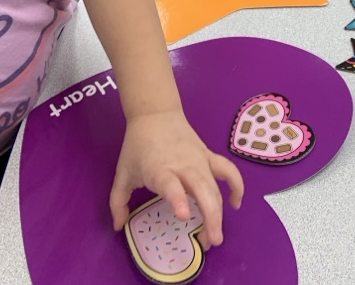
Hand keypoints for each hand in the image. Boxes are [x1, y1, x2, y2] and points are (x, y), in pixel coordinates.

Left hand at [110, 108, 243, 249]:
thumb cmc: (138, 146)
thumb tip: (118, 227)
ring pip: (215, 186)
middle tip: (210, 242)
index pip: (171, 184)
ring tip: (216, 236)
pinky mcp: (208, 155)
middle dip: (210, 216)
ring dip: (219, 211)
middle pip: (202, 189)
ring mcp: (199, 159)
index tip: (185, 216)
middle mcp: (183, 164)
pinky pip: (227, 170)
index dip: (178, 199)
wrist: (155, 113)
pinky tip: (235, 204)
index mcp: (159, 168)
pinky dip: (236, 185)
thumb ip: (118, 201)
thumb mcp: (123, 172)